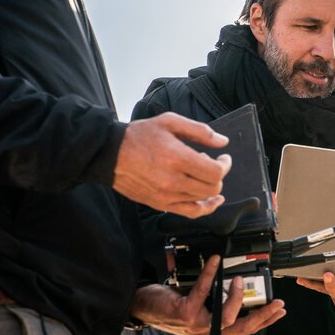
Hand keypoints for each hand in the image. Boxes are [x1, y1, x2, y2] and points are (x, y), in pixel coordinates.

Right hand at [114, 112, 232, 217]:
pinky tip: (212, 201)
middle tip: (211, 163)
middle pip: (212, 187)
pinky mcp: (160, 204)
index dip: (225, 165)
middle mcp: (173, 181)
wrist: (109, 153)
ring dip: (210, 187)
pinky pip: (191, 212)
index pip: (215, 171)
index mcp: (177, 158)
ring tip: (202, 174)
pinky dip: (205, 208)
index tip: (224, 158)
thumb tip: (223, 142)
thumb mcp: (169, 122)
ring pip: (203, 200)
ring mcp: (166, 195)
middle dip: (218, 175)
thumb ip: (200, 131)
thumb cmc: (138, 135)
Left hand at [132, 255, 285, 334]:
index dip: (264, 321)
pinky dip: (211, 274)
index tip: (279, 311)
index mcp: (213, 331)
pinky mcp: (186, 313)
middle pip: (242, 327)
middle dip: (263, 315)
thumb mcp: (200, 307)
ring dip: (237, 295)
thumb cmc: (169, 306)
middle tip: (276, 302)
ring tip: (240, 278)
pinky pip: (204, 291)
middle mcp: (206, 333)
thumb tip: (238, 285)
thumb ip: (218, 302)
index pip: (244, 330)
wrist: (142, 308)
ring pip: (228, 315)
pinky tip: (215, 262)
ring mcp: (196, 325)